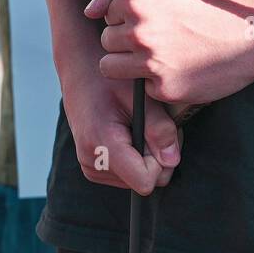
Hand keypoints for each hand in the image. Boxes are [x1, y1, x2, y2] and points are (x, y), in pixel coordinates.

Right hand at [58, 52, 181, 195]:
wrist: (80, 71)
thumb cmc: (110, 79)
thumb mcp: (140, 98)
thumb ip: (159, 129)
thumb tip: (173, 161)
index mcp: (102, 145)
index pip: (144, 181)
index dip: (160, 162)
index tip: (159, 135)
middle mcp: (92, 162)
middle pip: (142, 181)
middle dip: (155, 157)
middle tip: (154, 125)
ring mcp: (89, 166)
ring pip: (136, 179)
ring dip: (145, 156)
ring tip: (138, 125)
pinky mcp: (92, 166)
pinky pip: (125, 174)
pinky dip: (134, 156)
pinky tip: (128, 132)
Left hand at [86, 0, 253, 114]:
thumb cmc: (216, 5)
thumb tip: (89, 11)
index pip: (107, 13)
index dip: (125, 17)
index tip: (150, 18)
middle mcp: (140, 30)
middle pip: (107, 42)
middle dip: (125, 43)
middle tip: (158, 38)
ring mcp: (151, 61)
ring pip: (111, 68)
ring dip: (129, 65)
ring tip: (160, 56)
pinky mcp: (165, 88)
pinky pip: (143, 88)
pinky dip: (157, 82)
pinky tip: (182, 68)